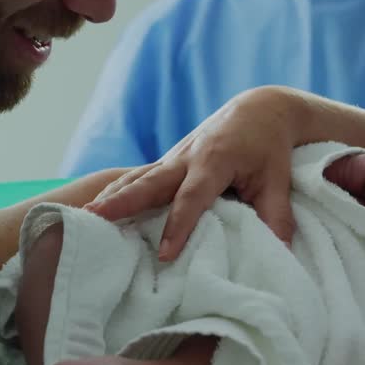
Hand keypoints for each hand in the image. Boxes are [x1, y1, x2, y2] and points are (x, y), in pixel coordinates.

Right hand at [85, 89, 299, 259]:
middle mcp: (187, 157)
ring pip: (138, 178)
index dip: (179, 226)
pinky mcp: (169, 161)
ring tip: (84, 215)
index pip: (192, 198)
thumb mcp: (278, 179)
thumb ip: (276, 215)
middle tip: (95, 218)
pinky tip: (96, 206)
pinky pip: (139, 177)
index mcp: (215, 160)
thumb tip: (280, 254)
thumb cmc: (270, 146)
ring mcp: (174, 157)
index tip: (166, 254)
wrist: (259, 109)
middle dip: (123, 201)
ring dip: (112, 196)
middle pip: (150, 182)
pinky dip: (117, 190)